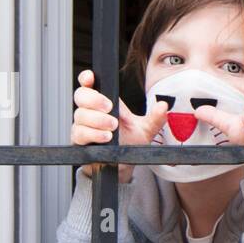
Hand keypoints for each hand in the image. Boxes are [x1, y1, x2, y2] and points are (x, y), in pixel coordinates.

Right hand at [72, 69, 169, 183]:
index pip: (89, 84)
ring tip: (112, 127)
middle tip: (109, 108)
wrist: (122, 165)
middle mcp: (90, 111)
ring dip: (97, 120)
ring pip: (80, 115)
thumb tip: (164, 106)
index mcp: (103, 102)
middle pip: (80, 95)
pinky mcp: (79, 141)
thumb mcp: (145, 130)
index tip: (91, 78)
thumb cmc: (130, 142)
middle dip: (94, 99)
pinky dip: (93, 134)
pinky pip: (80, 133)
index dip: (86, 78)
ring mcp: (83, 125)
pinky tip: (106, 137)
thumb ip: (155, 118)